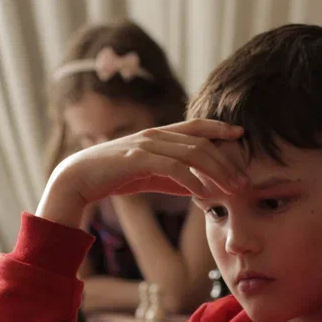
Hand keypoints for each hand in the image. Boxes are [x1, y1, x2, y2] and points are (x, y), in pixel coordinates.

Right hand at [38, 120, 246, 228]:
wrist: (78, 178)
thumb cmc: (113, 176)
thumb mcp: (149, 176)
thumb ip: (173, 178)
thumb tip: (199, 187)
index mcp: (158, 135)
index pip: (196, 126)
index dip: (220, 128)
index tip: (241, 136)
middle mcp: (155, 135)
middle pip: (201, 142)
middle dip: (226, 161)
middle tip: (244, 180)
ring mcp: (146, 145)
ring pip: (192, 154)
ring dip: (216, 172)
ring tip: (232, 189)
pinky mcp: (137, 159)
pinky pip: (173, 168)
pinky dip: (192, 180)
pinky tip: (204, 194)